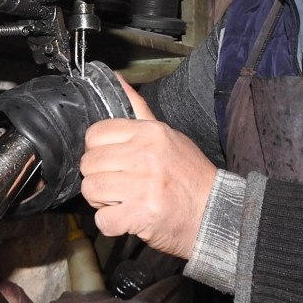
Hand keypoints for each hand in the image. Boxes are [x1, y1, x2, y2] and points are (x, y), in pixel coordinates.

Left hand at [79, 80, 217, 259]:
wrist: (214, 212)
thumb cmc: (189, 175)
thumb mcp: (169, 135)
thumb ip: (138, 109)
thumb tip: (117, 78)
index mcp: (149, 133)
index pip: (95, 134)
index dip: (98, 151)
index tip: (112, 162)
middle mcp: (145, 155)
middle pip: (89, 164)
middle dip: (99, 178)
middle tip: (119, 185)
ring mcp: (142, 185)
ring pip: (91, 190)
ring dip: (102, 201)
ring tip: (123, 200)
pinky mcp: (141, 214)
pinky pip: (102, 220)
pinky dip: (112, 224)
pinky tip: (128, 217)